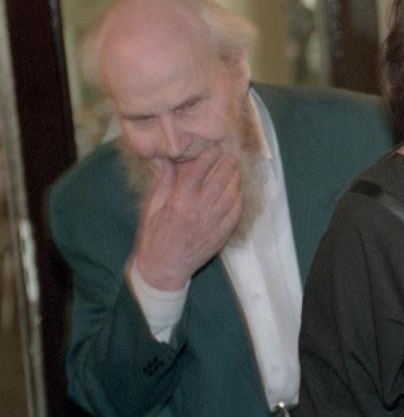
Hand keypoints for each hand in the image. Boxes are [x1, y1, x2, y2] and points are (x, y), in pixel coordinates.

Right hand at [131, 145, 242, 289]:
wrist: (164, 268)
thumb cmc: (154, 236)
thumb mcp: (152, 207)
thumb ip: (164, 183)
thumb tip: (169, 160)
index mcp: (179, 202)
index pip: (198, 172)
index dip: (208, 157)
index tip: (214, 149)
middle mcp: (198, 211)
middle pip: (219, 181)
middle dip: (227, 165)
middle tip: (230, 156)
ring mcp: (212, 224)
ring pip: (230, 196)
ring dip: (235, 181)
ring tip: (235, 171)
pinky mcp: (221, 235)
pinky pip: (235, 213)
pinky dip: (239, 200)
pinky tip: (238, 192)